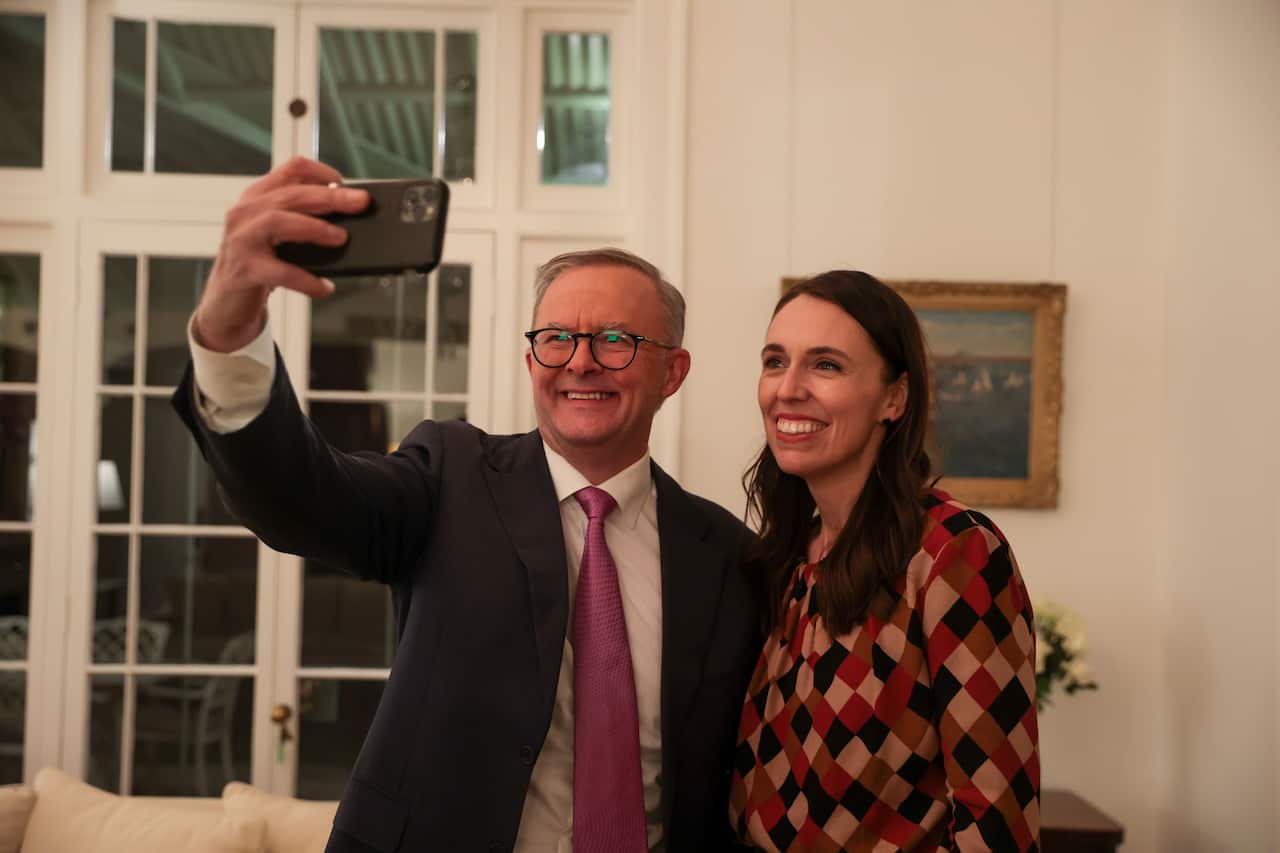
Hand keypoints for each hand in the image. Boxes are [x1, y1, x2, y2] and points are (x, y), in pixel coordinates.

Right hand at [193, 156, 369, 352]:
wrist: (226, 303)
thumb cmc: (258, 265)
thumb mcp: (277, 235)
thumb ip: (302, 219)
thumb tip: (349, 216)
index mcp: (257, 197)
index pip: (291, 169)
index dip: (321, 172)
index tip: (344, 184)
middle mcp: (246, 212)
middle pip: (292, 194)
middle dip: (331, 197)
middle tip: (360, 202)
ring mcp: (242, 239)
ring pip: (280, 221)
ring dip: (315, 228)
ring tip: (340, 238)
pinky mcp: (244, 270)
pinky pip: (281, 271)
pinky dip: (307, 279)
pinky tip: (325, 287)